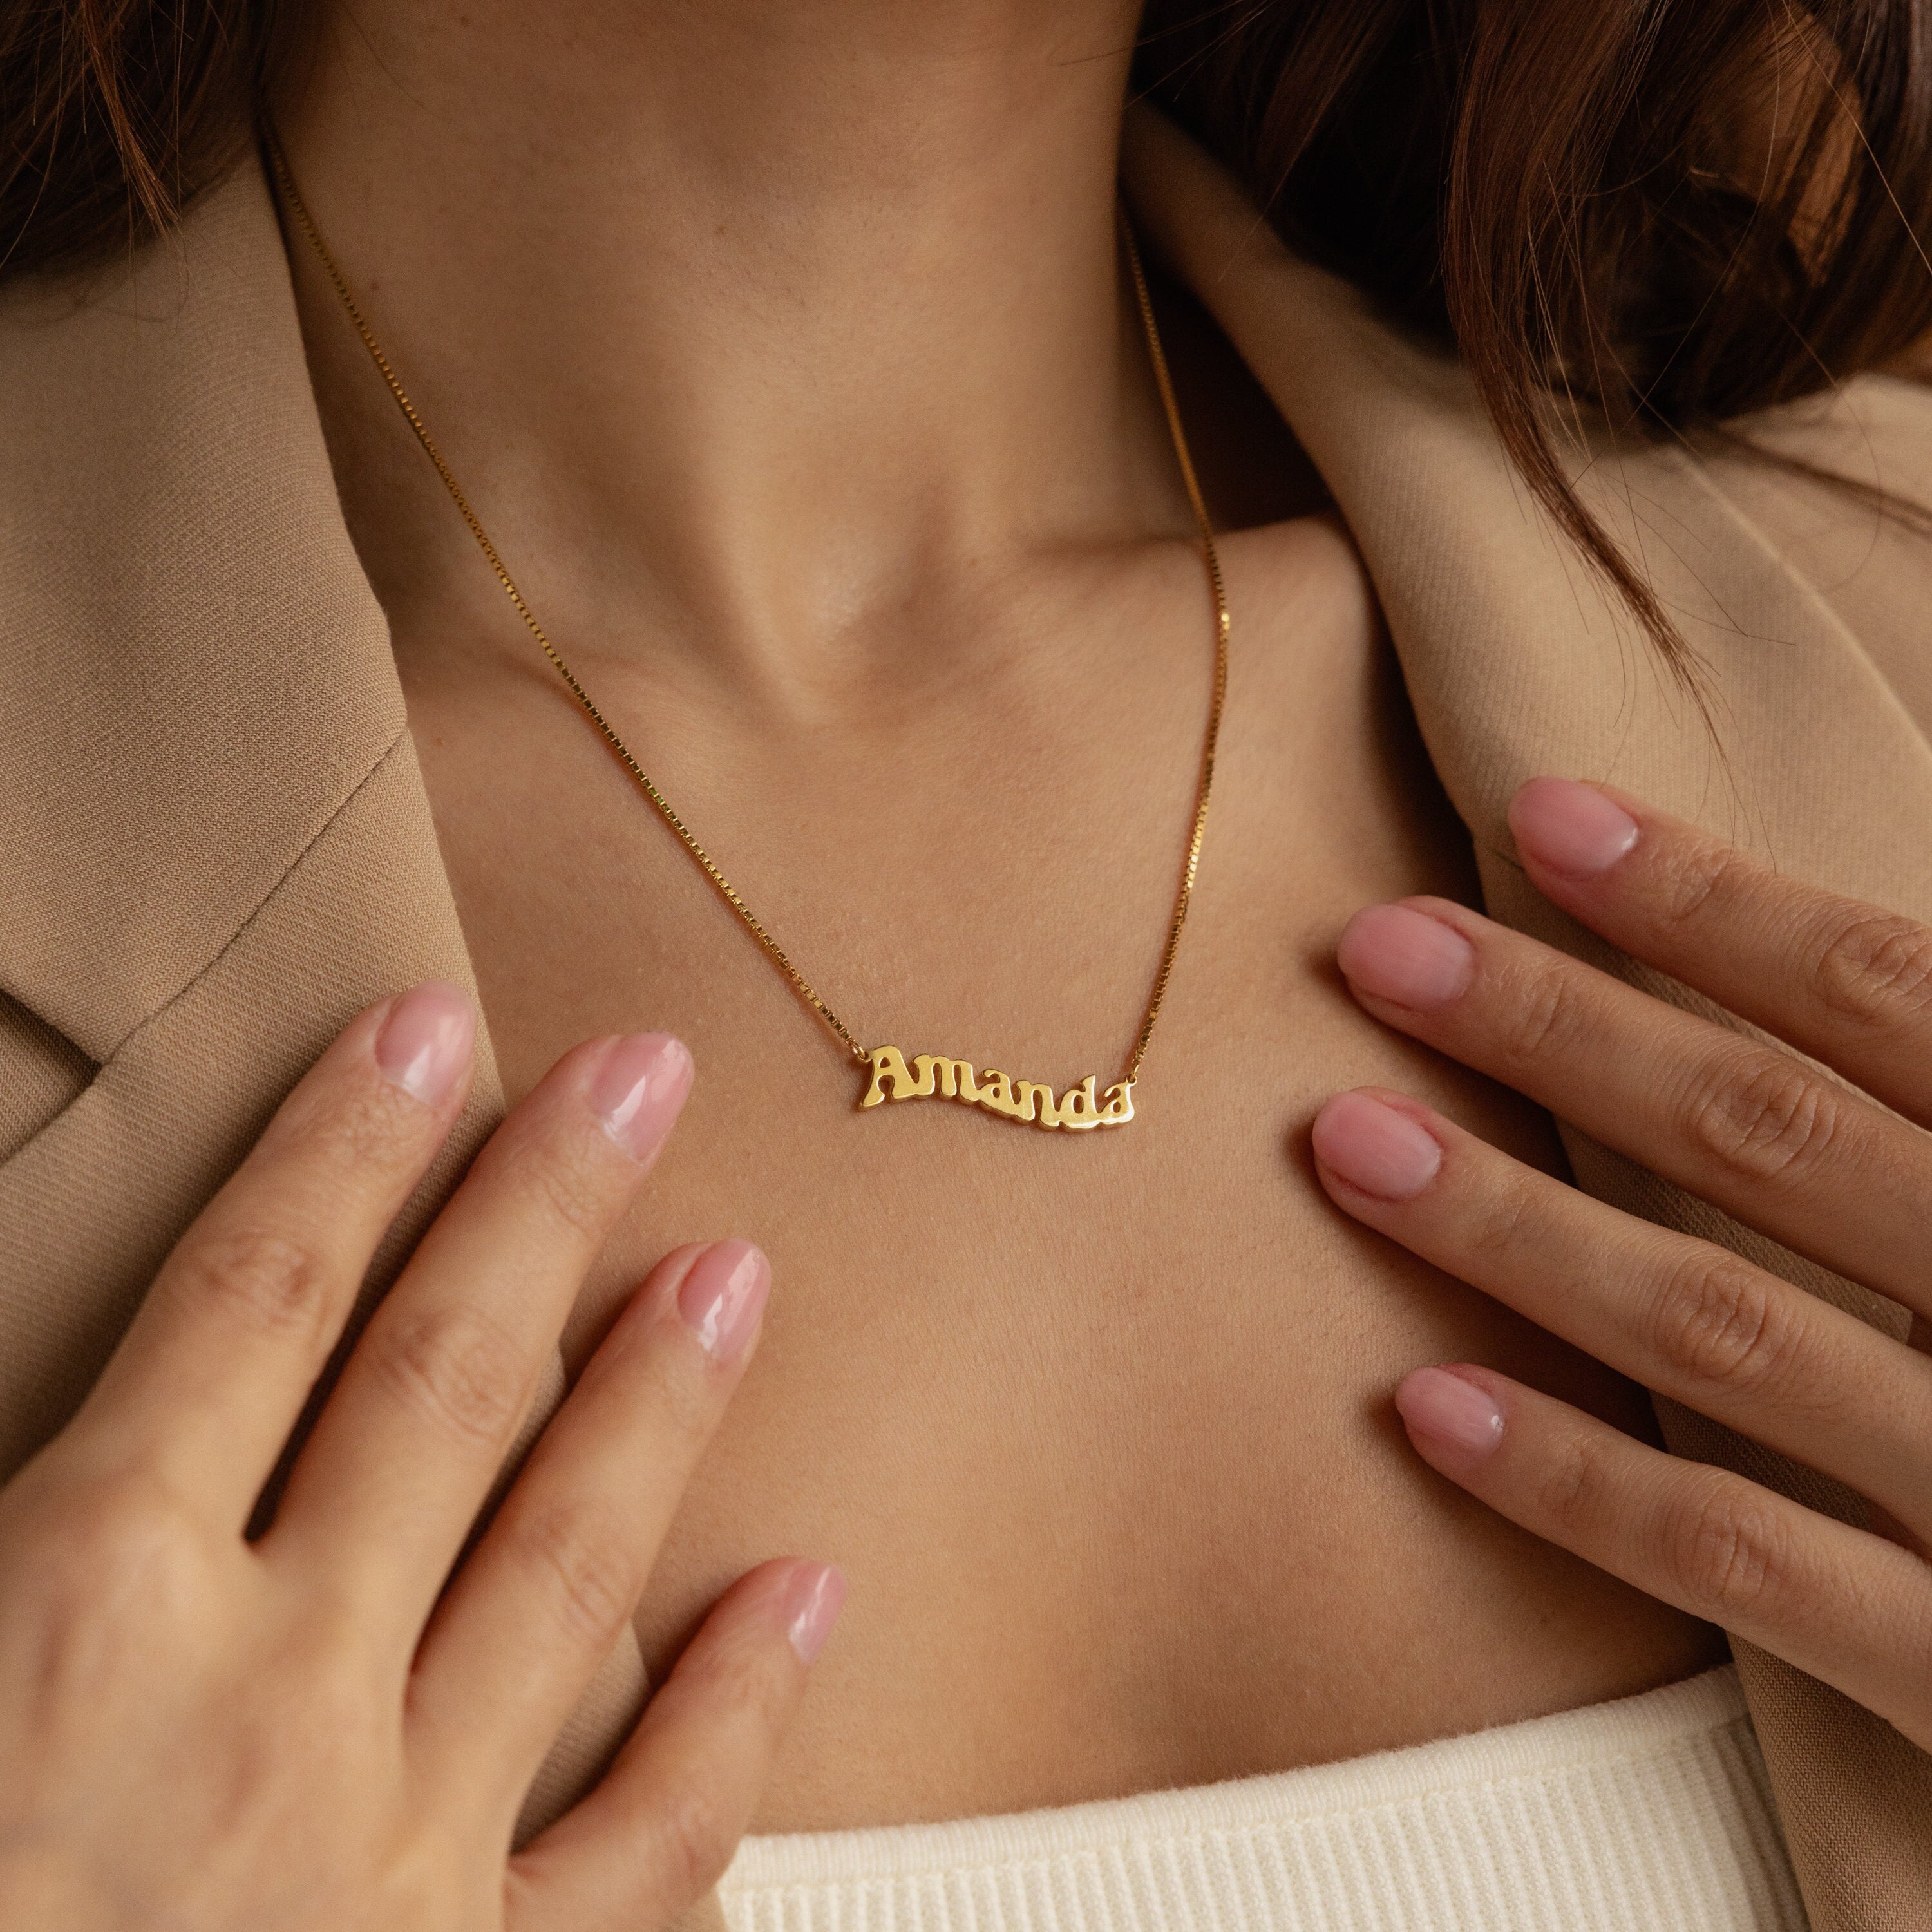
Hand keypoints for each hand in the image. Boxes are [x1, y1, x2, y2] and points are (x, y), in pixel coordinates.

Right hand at [0, 985, 841, 1931]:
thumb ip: (5, 1524)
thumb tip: (81, 1441)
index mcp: (76, 1613)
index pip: (247, 1301)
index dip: (342, 1146)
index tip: (430, 1028)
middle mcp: (262, 1706)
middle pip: (434, 1386)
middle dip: (537, 1211)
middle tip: (641, 1078)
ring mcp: (388, 1863)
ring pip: (561, 1568)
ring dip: (655, 1407)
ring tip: (739, 1272)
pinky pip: (643, 1850)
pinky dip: (736, 1723)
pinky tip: (807, 1595)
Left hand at [1316, 779, 1931, 1747]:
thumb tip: (1822, 968)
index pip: (1883, 996)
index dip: (1710, 901)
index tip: (1539, 815)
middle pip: (1771, 1133)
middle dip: (1564, 1028)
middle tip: (1377, 948)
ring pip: (1724, 1327)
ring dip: (1519, 1230)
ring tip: (1346, 1143)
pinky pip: (1749, 1565)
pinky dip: (1582, 1482)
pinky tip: (1427, 1403)